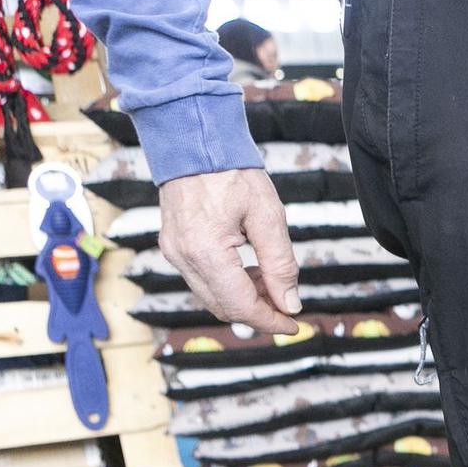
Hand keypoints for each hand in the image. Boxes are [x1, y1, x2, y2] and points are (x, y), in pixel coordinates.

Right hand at [156, 168, 299, 334]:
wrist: (194, 141)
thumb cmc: (232, 172)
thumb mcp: (268, 216)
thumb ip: (280, 264)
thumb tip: (290, 304)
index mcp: (206, 251)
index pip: (241, 306)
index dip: (271, 321)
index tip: (294, 325)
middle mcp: (183, 257)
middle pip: (224, 308)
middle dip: (259, 314)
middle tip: (288, 308)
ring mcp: (173, 252)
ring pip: (211, 297)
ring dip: (243, 300)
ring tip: (274, 288)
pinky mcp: (173, 246)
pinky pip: (202, 280)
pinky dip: (228, 285)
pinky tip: (251, 274)